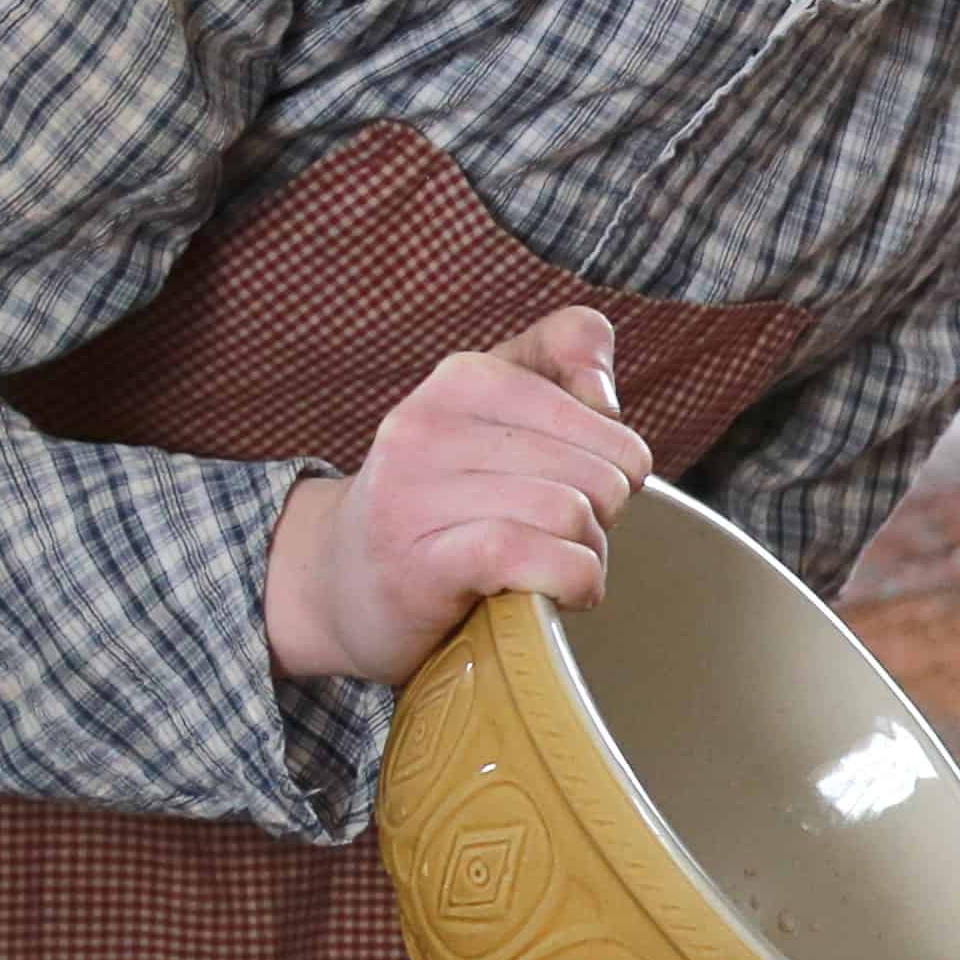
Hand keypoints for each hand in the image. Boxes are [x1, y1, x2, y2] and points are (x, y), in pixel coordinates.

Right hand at [265, 309, 653, 684]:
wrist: (340, 581)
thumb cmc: (444, 500)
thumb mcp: (498, 417)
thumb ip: (562, 365)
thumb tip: (604, 395)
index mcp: (463, 377)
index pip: (596, 402)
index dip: (619, 456)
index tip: (584, 484)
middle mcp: (429, 423)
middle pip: (595, 468)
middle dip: (606, 516)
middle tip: (570, 538)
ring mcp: (415, 492)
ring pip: (569, 514)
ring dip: (588, 556)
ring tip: (559, 566)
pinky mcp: (417, 563)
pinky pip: (527, 555)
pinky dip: (570, 582)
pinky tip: (559, 595)